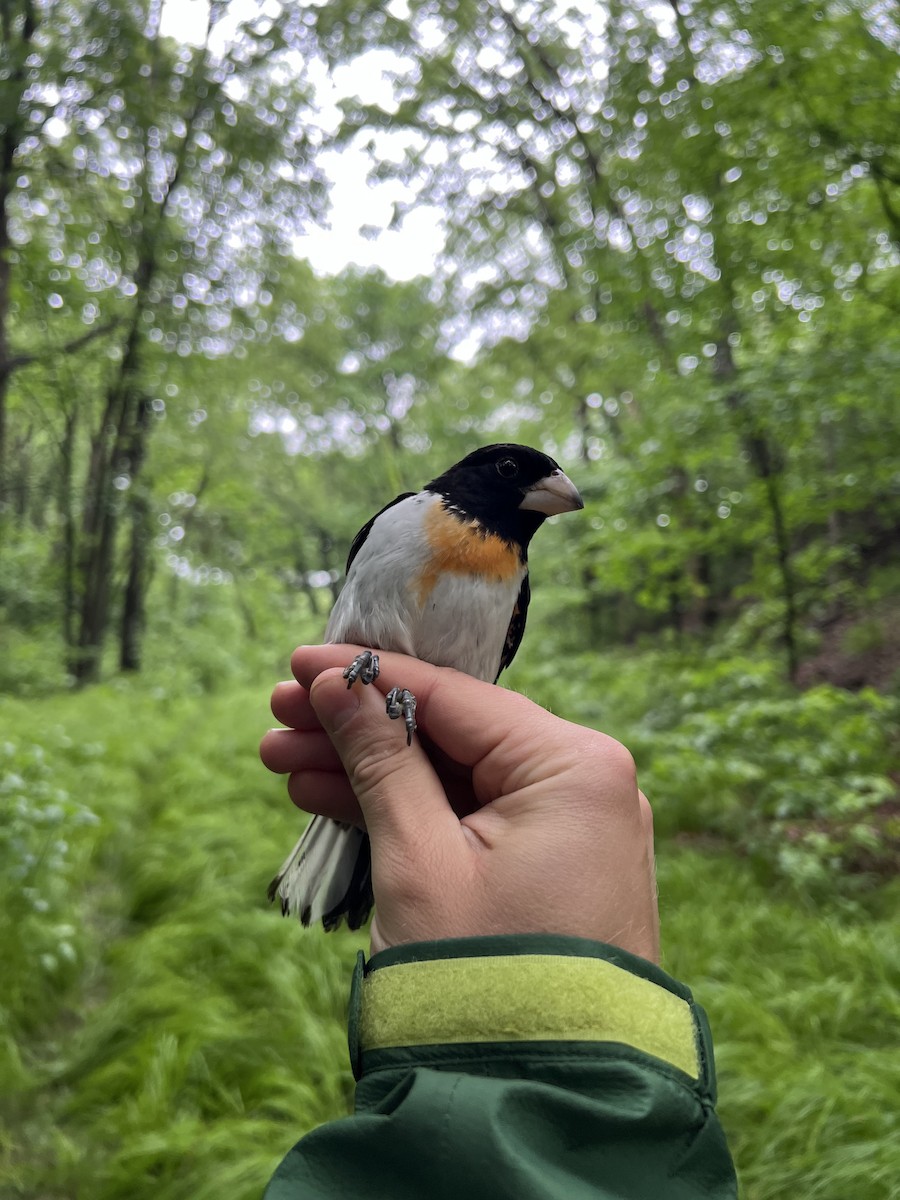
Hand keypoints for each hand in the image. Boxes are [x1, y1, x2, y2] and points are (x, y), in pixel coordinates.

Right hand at [261, 645, 658, 960]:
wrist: (543, 1096)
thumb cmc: (484, 976)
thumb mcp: (418, 858)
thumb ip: (380, 759)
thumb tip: (340, 686)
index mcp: (574, 765)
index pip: (454, 696)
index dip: (369, 674)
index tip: (301, 662)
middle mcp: (585, 783)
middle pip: (450, 733)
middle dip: (359, 728)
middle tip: (280, 717)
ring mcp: (570, 826)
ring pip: (452, 777)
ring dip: (371, 771)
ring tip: (283, 762)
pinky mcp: (550, 864)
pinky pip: (468, 818)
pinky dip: (407, 812)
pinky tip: (330, 799)